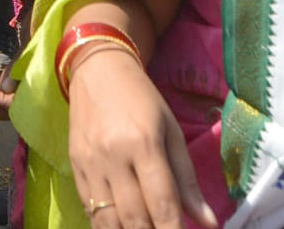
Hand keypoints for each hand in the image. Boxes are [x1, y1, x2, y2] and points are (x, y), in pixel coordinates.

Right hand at [67, 49, 215, 227]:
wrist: (97, 70)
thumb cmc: (141, 98)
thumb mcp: (172, 131)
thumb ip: (187, 179)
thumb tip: (209, 222)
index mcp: (143, 143)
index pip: (162, 202)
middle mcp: (113, 155)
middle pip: (134, 217)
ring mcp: (89, 162)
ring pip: (107, 218)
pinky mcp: (74, 165)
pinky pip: (89, 207)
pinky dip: (105, 225)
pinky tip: (120, 227)